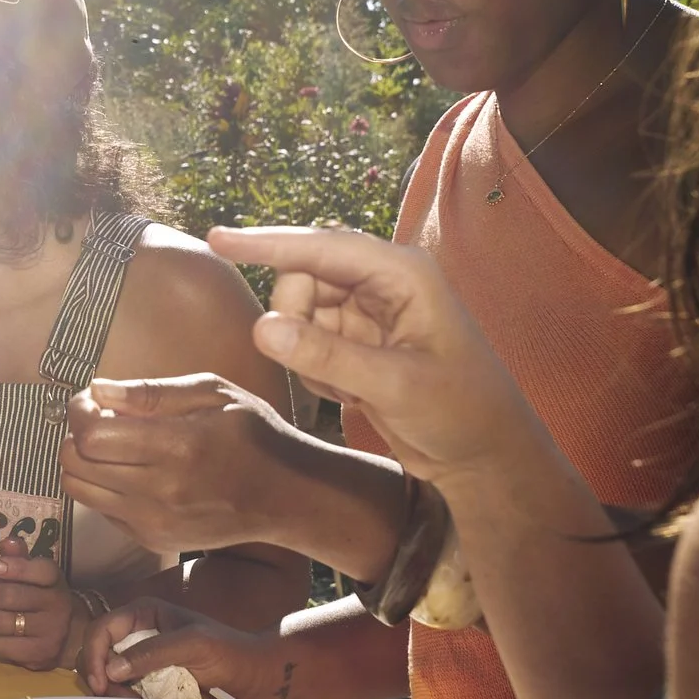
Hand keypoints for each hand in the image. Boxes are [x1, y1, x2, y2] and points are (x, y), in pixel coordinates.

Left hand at [0, 539, 83, 669]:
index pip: (39, 570)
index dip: (14, 567)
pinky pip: (2, 646)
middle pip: (11, 597)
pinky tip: (3, 635)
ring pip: (1, 622)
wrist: (68, 635)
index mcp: (55, 581)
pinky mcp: (41, 656)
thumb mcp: (34, 575)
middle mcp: (58, 606)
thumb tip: (7, 543)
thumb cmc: (41, 597)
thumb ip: (19, 558)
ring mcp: (51, 633)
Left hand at [60, 373, 320, 557]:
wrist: (285, 497)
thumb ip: (152, 392)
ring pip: (78, 489)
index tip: (93, 400)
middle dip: (76, 435)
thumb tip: (97, 391)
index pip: (92, 436)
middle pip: (75, 463)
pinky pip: (100, 509)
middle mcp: (161, 491)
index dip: (80, 413)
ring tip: (111, 445)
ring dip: (83, 462)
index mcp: (178, 447)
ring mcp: (154, 522)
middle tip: (100, 420)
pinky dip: (102, 486)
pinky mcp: (151, 539)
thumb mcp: (214, 393)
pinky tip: (131, 470)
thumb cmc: (252, 434)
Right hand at [76, 596, 277, 698]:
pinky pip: (121, 691)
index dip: (92, 654)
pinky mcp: (146, 682)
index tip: (101, 683)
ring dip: (111, 692)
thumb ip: (152, 653)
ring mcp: (139, 659)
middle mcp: (135, 634)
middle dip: (99, 676)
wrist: (255, 677)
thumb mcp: (193, 645)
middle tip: (118, 698)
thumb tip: (111, 668)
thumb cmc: (230, 652)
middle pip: (95, 653)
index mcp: (142, 613)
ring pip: (105, 675)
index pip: (101, 629)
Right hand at [207, 226, 545, 490]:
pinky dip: (314, 369)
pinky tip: (350, 394)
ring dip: (306, 351)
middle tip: (319, 366)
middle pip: (303, 277)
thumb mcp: (394, 385)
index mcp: (402, 273)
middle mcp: (382, 282)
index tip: (216, 240)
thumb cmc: (459, 413)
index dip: (267, 243)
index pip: (322, 246)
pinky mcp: (357, 342)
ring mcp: (368, 312)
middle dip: (297, 320)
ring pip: (300, 312)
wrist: (482, 458)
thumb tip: (262, 328)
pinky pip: (307, 341)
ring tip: (346, 388)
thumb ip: (326, 356)